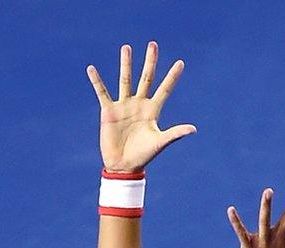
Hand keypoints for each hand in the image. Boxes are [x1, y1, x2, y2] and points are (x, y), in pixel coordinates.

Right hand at [86, 42, 195, 171]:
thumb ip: (175, 133)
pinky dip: (97, 81)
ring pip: (125, 80)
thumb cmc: (143, 155)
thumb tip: (193, 129)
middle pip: (146, 78)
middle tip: (152, 45)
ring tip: (126, 47)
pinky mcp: (108, 111)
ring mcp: (123, 106)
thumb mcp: (160, 142)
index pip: (165, 89)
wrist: (123, 165)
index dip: (173, 76)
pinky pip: (102, 92)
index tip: (181, 63)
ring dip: (126, 64)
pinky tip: (91, 69)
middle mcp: (139, 104)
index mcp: (153, 110)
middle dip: (150, 61)